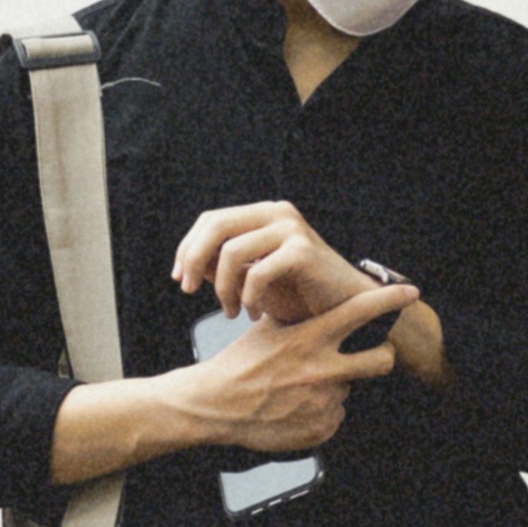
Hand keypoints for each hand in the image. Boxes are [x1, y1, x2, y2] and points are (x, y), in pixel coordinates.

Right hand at [174, 275, 417, 453]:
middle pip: (381, 361)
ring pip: (348, 389)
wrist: (215, 405)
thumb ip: (301, 319)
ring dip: (333, 388)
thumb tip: (319, 305)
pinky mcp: (320, 428)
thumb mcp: (269, 330)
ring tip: (300, 389)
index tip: (409, 294)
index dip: (389, 300)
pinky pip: (334, 416)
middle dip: (382, 356)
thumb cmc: (238, 365)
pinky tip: (295, 408)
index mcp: (309, 338)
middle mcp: (322, 369)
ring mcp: (323, 401)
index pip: (359, 312)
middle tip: (373, 356)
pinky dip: (321, 412)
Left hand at [176, 200, 383, 330]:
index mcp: (263, 215)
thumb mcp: (252, 279)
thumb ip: (224, 266)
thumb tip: (191, 264)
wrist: (347, 310)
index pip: (211, 220)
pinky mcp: (303, 252)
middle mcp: (277, 214)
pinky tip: (255, 313)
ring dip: (223, 288)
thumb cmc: (301, 295)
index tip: (180, 278)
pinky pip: (257, 272)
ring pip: (232, 251)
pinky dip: (248, 297)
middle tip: (189, 290)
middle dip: (194, 260)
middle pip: (216, 226)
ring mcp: (292, 230)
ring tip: (231, 311)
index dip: (188, 247)